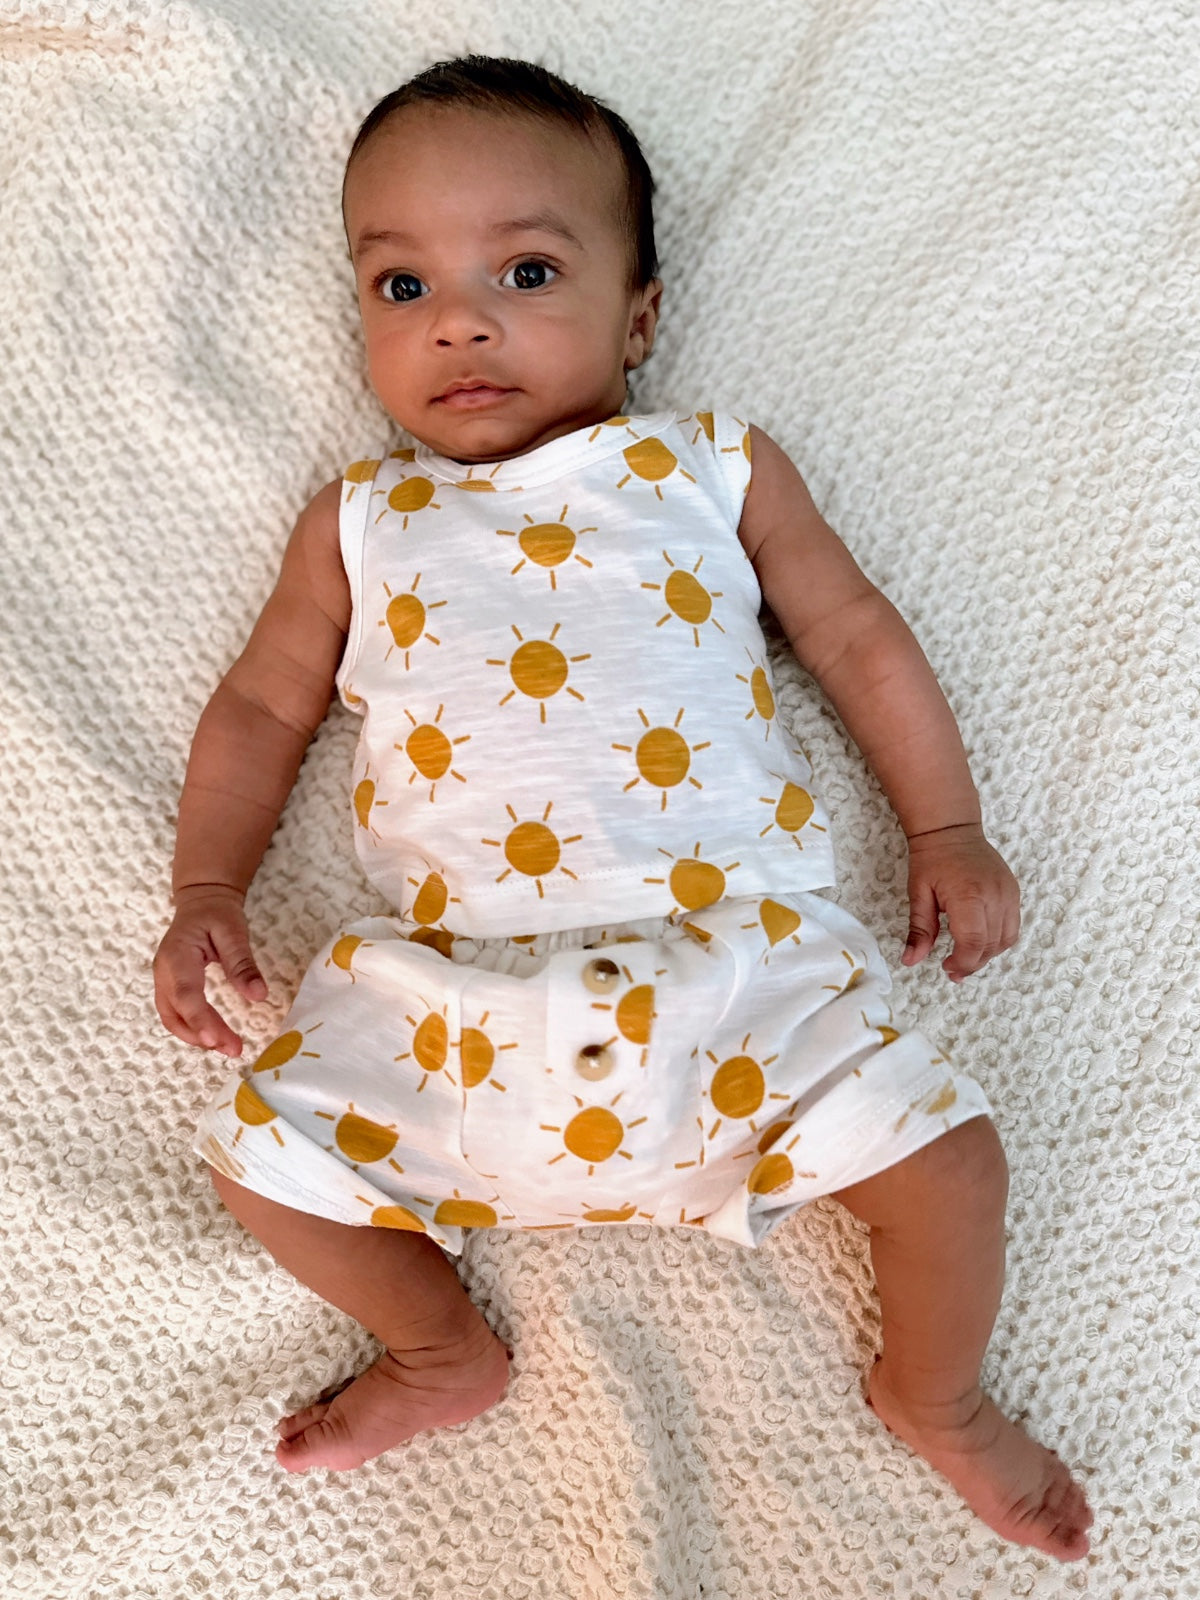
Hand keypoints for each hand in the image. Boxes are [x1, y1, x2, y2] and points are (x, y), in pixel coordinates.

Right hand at [153, 884, 268, 1055]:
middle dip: (203, 1035)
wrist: (201, 901)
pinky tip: (212, 1036)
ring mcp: (162, 981)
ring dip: (196, 1037)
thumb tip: (259, 995)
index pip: (186, 995)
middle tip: (234, 1049)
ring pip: (172, 1018)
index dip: (200, 1021)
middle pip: (176, 1013)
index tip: (218, 1041)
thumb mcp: (234, 931)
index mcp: (177, 956)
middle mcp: (163, 972)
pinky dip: (192, 1029)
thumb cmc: (217, 913)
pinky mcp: (169, 987)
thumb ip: (243, 963)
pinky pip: (175, 1014)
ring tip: (226, 1047)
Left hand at [901, 824, 1019, 981]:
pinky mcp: (1014, 892)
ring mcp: (1008, 894)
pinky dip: (998, 941)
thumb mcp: (918, 894)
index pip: (973, 943)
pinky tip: (980, 942)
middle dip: (972, 963)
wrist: (952, 830)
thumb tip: (910, 960)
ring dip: (987, 954)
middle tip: (953, 970)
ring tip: (966, 958)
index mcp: (968, 896)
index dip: (962, 963)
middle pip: (990, 945)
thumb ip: (919, 930)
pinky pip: (1012, 926)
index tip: (947, 967)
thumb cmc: (932, 860)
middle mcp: (994, 896)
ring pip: (1005, 940)